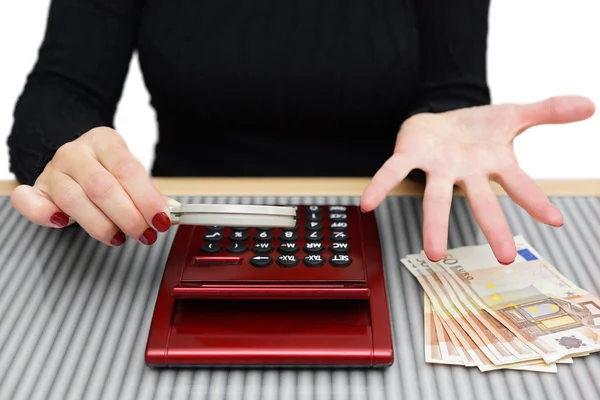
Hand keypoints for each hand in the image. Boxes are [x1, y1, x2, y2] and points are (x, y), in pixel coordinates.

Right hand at [11, 127, 177, 245]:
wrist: (74, 158)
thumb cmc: (106, 169)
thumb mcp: (129, 172)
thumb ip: (148, 192)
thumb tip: (168, 211)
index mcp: (104, 141)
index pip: (128, 170)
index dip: (147, 198)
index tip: (161, 220)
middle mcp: (75, 152)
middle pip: (102, 187)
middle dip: (128, 216)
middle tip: (144, 233)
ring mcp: (53, 170)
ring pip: (74, 199)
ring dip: (101, 224)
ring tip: (119, 237)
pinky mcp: (37, 188)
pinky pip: (30, 202)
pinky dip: (44, 215)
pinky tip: (62, 223)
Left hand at [360, 96, 594, 263]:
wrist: (439, 117)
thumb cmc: (477, 127)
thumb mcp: (513, 115)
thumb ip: (548, 111)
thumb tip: (590, 104)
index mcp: (492, 164)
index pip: (519, 183)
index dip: (535, 200)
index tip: (555, 222)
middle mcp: (465, 173)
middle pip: (480, 201)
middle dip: (493, 227)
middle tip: (507, 257)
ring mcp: (437, 168)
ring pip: (436, 199)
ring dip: (436, 225)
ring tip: (435, 254)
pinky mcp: (410, 156)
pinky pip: (393, 171)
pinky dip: (380, 186)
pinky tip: (367, 204)